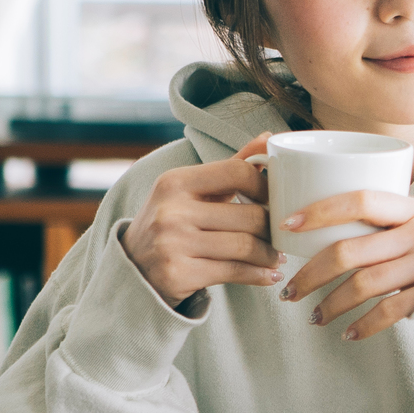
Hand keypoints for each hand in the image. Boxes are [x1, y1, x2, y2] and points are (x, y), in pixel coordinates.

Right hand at [121, 135, 283, 307]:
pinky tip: (269, 275)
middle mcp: (171, 210)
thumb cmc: (170, 224)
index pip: (238, 172)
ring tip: (276, 257)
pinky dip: (259, 275)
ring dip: (270, 255)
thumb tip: (268, 137)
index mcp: (175, 181)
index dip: (266, 187)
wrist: (132, 270)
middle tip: (281, 235)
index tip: (275, 201)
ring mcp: (172, 243)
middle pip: (249, 214)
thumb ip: (229, 168)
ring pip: (246, 246)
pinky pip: (234, 271)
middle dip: (272, 228)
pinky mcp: (178, 274)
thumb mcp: (190, 192)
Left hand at [279, 191, 413, 339]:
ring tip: (313, 316)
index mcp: (411, 207)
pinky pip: (389, 313)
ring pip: (363, 286)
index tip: (288, 224)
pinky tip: (347, 333)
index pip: (359, 201)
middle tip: (290, 290)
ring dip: (331, 304)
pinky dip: (364, 325)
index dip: (320, 211)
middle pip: (350, 252)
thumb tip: (317, 221)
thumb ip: (382, 215)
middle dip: (311, 274)